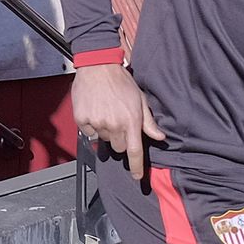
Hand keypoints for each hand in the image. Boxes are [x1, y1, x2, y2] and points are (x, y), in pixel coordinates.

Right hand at [73, 62, 164, 179]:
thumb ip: (148, 121)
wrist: (98, 66)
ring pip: (104, 140)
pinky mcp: (83, 119)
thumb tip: (160, 137)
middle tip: (119, 121)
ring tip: (107, 111)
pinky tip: (95, 110)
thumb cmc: (121, 81)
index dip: (136, 167)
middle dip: (121, 139)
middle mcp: (114, 125)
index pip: (135, 151)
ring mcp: (97, 122)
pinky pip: (89, 132)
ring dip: (106, 131)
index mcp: (131, 121)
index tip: (137, 177)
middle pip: (118, 147)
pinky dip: (92, 125)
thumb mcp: (140, 99)